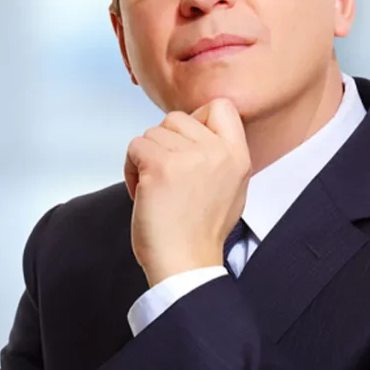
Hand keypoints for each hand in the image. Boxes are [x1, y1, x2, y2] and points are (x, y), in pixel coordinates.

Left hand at [124, 98, 251, 286]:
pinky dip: (130, 168)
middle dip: (165, 143)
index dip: (198, 118)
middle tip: (167, 175)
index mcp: (238, 155)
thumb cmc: (202, 231)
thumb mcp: (233, 187)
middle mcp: (217, 151)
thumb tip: (200, 133)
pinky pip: (135, 147)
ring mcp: (189, 157)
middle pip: (177, 118)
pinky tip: (141, 192)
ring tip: (155, 188)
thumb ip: (222, 155)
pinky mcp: (160, 167)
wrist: (187, 263)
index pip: (221, 106)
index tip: (188, 144)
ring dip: (145, 158)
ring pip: (152, 133)